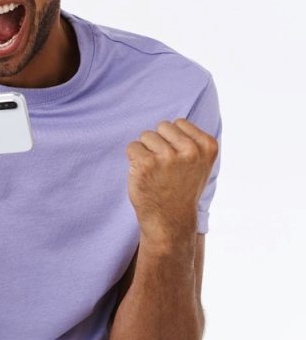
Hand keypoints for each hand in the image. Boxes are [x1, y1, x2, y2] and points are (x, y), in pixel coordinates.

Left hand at [126, 118, 218, 245]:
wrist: (170, 219)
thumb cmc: (181, 187)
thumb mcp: (199, 162)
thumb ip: (192, 141)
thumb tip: (174, 121)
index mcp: (207, 146)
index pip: (179, 123)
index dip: (173, 140)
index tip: (178, 159)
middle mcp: (190, 150)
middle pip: (162, 126)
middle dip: (159, 142)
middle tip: (164, 166)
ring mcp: (167, 157)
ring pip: (146, 135)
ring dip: (146, 151)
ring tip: (155, 171)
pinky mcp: (146, 164)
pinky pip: (132, 146)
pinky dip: (133, 159)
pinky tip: (144, 174)